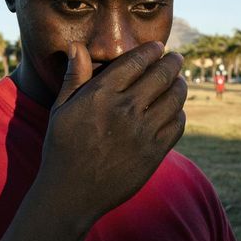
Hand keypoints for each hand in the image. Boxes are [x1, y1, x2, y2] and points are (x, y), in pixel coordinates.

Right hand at [34, 41, 186, 223]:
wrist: (71, 193)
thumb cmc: (62, 148)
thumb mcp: (61, 109)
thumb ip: (74, 77)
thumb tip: (77, 46)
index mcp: (101, 94)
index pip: (136, 61)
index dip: (151, 51)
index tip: (158, 47)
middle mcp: (124, 109)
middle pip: (161, 75)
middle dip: (172, 62)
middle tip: (176, 58)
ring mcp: (142, 132)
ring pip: (174, 98)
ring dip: (180, 85)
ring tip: (179, 81)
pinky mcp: (154, 153)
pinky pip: (177, 125)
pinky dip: (179, 113)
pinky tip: (175, 110)